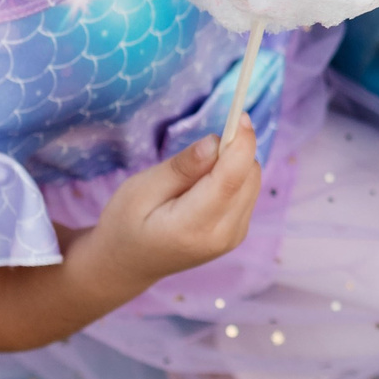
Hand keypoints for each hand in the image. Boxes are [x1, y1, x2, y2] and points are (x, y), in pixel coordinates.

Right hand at [74, 125, 264, 297]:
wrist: (128, 263)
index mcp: (194, 227)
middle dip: (233, 151)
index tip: (240, 114)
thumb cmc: (126, 223)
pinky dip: (232, 177)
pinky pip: (247, 191)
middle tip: (196, 152)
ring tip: (192, 176)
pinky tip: (202, 187)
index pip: (232, 179)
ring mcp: (233, 237)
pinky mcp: (238, 232)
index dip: (241, 143)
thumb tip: (215, 143)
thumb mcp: (141, 189)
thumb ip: (181, 168)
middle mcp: (222, 235)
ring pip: (252, 181)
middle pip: (248, 176)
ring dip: (233, 164)